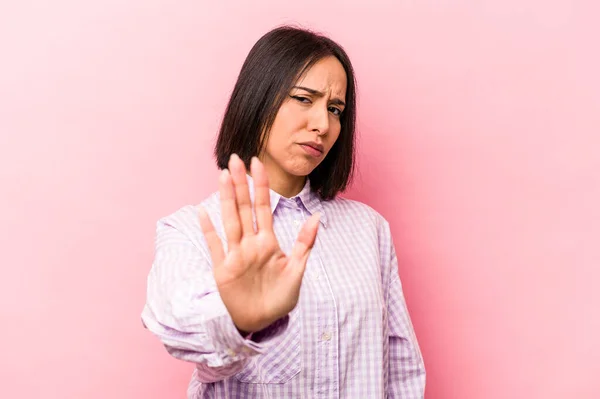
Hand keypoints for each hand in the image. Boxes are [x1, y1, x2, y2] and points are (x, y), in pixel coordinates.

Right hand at [198, 154, 319, 333]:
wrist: (262, 323)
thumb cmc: (280, 298)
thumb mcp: (297, 270)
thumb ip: (304, 242)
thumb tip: (317, 215)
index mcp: (268, 242)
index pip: (263, 207)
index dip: (260, 185)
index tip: (257, 162)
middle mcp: (250, 244)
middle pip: (243, 208)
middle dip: (239, 183)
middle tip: (235, 158)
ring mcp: (235, 254)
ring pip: (230, 220)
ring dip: (226, 199)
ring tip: (223, 176)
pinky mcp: (223, 269)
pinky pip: (215, 246)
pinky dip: (208, 230)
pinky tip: (202, 212)